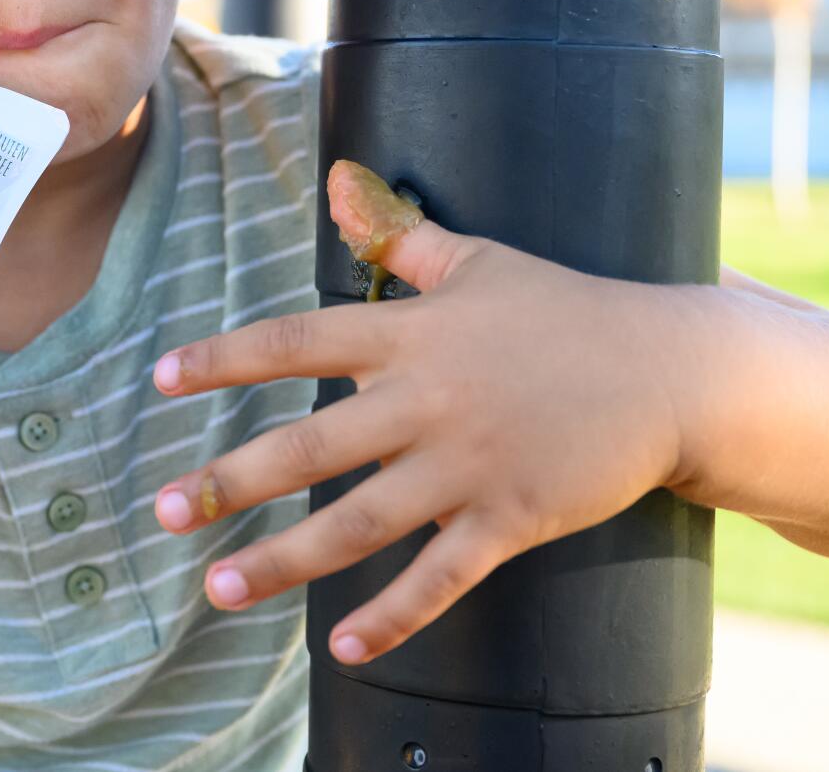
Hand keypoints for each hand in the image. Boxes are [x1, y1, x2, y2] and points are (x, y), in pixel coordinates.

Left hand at [149, 211, 697, 665]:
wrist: (669, 370)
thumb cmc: (564, 310)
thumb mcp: (479, 260)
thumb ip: (398, 237)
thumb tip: (339, 181)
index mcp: (412, 335)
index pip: (296, 340)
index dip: (223, 358)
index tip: (159, 379)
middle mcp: (427, 401)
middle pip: (309, 446)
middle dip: (229, 481)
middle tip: (165, 512)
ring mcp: (467, 465)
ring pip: (358, 522)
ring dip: (283, 560)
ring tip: (217, 589)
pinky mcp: (510, 518)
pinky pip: (441, 578)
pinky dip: (393, 616)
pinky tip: (342, 647)